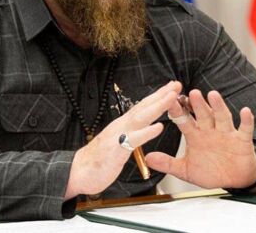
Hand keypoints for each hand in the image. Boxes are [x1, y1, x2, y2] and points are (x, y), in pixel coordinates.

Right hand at [64, 81, 180, 199]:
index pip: (143, 106)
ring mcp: (118, 136)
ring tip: (171, 97)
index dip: (158, 96)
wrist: (78, 172)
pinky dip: (146, 133)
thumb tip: (141, 127)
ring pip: (140, 118)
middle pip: (144, 107)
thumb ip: (130, 133)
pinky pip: (134, 140)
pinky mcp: (116, 150)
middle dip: (161, 95)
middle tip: (176, 84)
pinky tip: (158, 127)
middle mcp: (121, 126)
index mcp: (123, 125)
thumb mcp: (118, 142)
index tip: (171, 87)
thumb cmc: (99, 159)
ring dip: (157, 106)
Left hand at [144, 89, 255, 188]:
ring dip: (218, 106)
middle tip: (191, 93)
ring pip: (222, 117)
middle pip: (203, 114)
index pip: (184, 120)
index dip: (177, 111)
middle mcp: (210, 130)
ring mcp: (226, 133)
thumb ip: (168, 163)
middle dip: (197, 104)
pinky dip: (246, 120)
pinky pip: (245, 128)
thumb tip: (148, 158)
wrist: (234, 180)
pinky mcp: (242, 140)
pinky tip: (245, 111)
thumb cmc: (211, 172)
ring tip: (213, 95)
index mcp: (195, 135)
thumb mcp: (186, 170)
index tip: (169, 100)